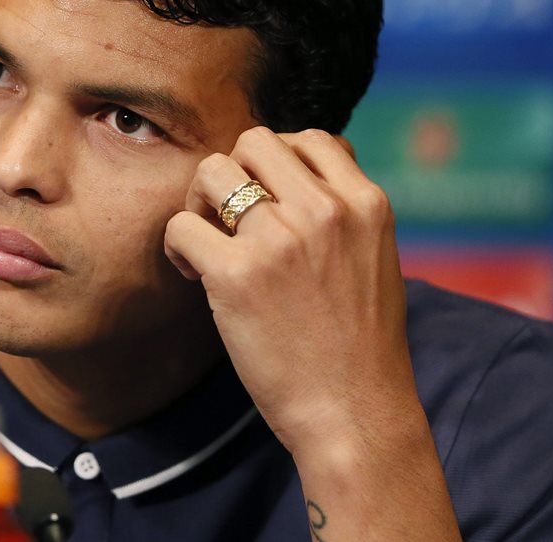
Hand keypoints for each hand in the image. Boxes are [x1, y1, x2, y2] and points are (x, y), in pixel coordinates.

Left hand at [163, 126, 418, 456]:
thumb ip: (340, 212)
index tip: (266, 202)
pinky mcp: (238, 274)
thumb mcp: (374, 257)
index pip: (308, 138)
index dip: (276, 165)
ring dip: (199, 201)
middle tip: (227, 219)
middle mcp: (326, 210)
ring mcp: (281, 238)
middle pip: (254, 141)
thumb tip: (291, 173)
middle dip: (233, 174)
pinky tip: (192, 274)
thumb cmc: (358, 345)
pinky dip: (178, 246)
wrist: (355, 413)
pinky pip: (182, 226)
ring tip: (207, 243)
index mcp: (365, 203)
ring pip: (212, 170)